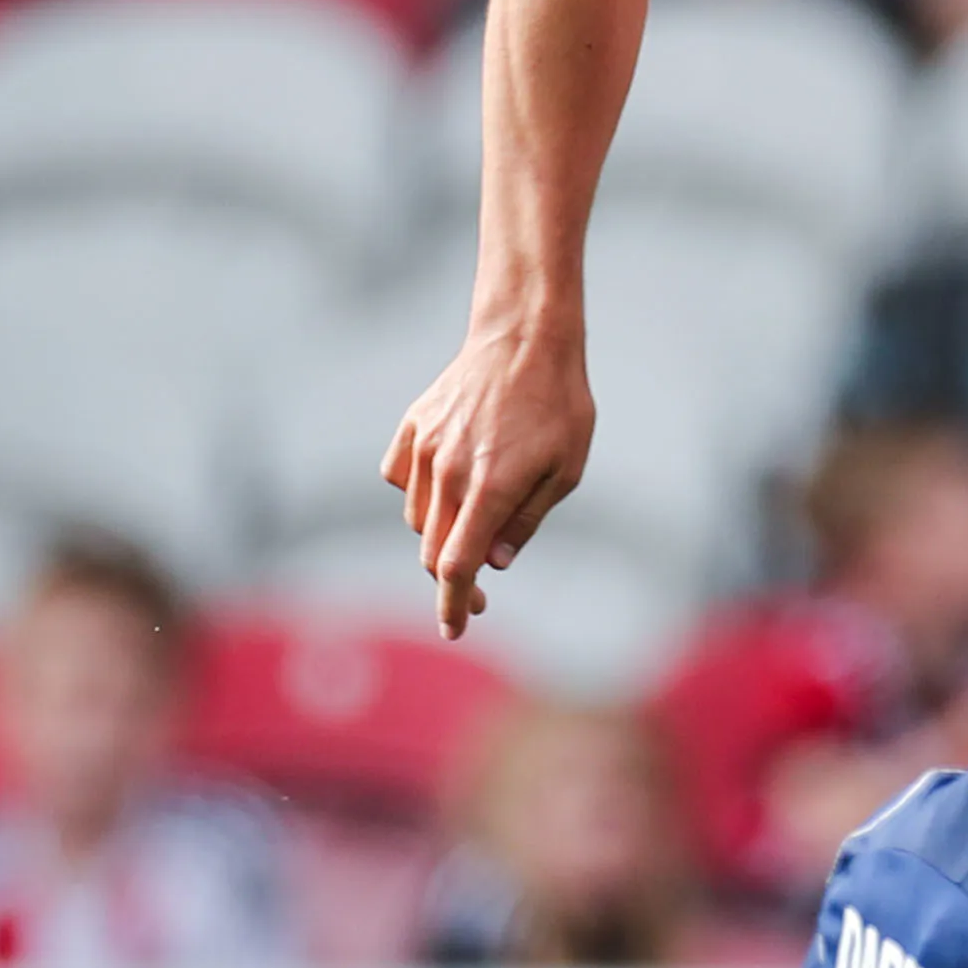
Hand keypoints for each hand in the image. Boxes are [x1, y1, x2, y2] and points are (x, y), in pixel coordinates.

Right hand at [383, 321, 594, 639]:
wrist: (525, 337)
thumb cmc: (558, 405)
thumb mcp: (566, 471)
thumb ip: (525, 522)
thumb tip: (493, 562)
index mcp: (489, 488)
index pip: (457, 566)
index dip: (454, 605)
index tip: (456, 630)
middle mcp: (448, 472)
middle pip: (433, 550)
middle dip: (453, 582)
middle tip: (480, 599)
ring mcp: (424, 448)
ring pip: (418, 517)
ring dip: (441, 535)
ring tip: (478, 521)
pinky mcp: (411, 428)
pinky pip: (401, 478)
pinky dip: (419, 494)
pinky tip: (448, 485)